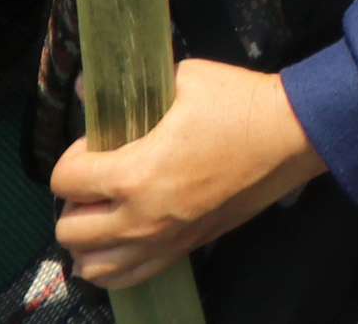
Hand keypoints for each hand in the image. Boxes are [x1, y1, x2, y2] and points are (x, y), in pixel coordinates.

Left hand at [49, 57, 325, 289]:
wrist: (292, 137)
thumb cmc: (239, 104)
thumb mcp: (185, 79)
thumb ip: (134, 87)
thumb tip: (90, 85)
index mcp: (135, 173)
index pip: (66, 180)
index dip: (71, 157)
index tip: (94, 143)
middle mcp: (142, 218)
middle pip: (70, 231)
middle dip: (72, 203)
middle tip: (95, 178)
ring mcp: (164, 240)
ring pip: (94, 264)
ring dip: (87, 240)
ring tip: (101, 214)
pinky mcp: (186, 248)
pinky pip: (130, 278)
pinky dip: (111, 267)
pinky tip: (115, 246)